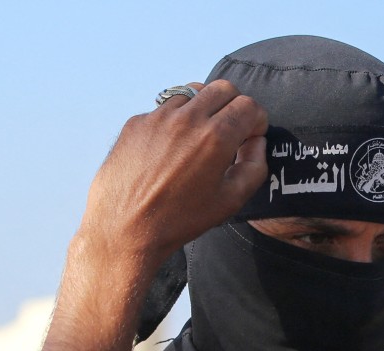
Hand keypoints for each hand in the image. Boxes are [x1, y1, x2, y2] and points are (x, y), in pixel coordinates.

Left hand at [81, 80, 268, 273]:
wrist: (126, 227)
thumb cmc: (180, 219)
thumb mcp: (230, 201)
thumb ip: (254, 167)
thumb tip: (256, 143)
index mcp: (215, 138)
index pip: (249, 105)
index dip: (257, 121)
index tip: (252, 135)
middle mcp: (187, 119)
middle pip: (223, 88)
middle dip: (235, 106)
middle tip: (232, 130)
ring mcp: (158, 117)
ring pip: (193, 92)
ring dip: (205, 108)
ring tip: (200, 135)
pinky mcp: (137, 122)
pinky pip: (165, 108)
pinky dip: (176, 120)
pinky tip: (172, 146)